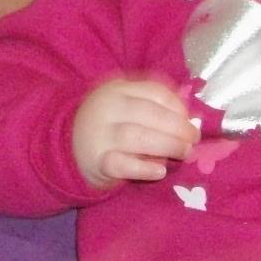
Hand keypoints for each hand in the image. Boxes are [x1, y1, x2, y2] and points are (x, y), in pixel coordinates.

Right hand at [73, 77, 197, 185]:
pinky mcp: (97, 162)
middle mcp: (107, 108)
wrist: (68, 147)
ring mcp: (100, 135)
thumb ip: (153, 106)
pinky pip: (121, 165)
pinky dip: (144, 169)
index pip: (153, 91)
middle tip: (193, 139)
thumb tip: (189, 118)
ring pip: (136, 136)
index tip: (190, 119)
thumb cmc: (109, 125)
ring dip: (166, 145)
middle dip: (177, 126)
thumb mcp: (125, 104)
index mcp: (117, 89)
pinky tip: (160, 171)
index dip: (177, 105)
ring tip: (183, 152)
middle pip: (148, 113)